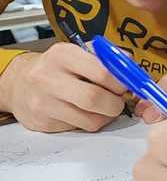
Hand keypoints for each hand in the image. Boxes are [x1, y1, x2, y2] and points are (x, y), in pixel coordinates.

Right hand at [0, 44, 126, 132]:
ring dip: (106, 116)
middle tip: (119, 101)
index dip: (121, 82)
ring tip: (105, 107)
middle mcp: (49, 78)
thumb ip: (107, 56)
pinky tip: (88, 113)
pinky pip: (79, 128)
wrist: (19, 83)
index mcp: (62, 55)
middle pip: (94, 98)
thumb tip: (132, 66)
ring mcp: (44, 103)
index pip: (102, 71)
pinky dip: (91, 122)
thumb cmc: (57, 67)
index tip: (126, 85)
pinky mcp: (43, 123)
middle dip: (115, 103)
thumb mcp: (78, 52)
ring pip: (90, 119)